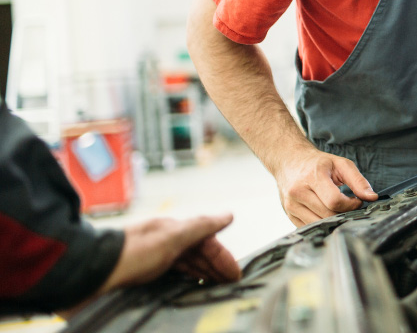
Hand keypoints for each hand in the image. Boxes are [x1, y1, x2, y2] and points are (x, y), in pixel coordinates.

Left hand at [58, 214, 240, 318]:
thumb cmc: (129, 254)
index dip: (222, 257)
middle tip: (230, 285)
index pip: (206, 241)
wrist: (89, 275)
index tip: (235, 275)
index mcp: (171, 231)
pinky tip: (189, 291)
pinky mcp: (141, 279)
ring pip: (185, 268)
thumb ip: (201, 227)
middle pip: (197, 255)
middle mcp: (163, 244)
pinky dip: (185, 284)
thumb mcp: (172, 237)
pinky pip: (171, 280)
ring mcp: (152, 262)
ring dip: (202, 277)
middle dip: (216, 268)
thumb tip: (228, 215)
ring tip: (216, 290)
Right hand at [274, 147, 378, 225]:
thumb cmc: (318, 163)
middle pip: (327, 215)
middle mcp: (298, 192)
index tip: (356, 201)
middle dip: (343, 213)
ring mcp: (291, 205)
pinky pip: (310, 227)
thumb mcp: (340, 164)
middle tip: (349, 206)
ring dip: (333, 220)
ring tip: (338, 208)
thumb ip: (358, 181)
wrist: (290, 161)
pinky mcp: (290, 215)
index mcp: (312, 176)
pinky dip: (322, 223)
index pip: (334, 201)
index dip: (350, 205)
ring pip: (319, 224)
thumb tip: (372, 197)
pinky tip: (326, 212)